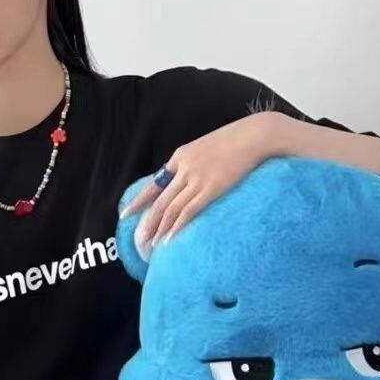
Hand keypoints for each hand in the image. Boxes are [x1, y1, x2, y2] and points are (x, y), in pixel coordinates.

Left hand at [120, 113, 278, 245]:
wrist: (253, 135)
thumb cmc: (234, 140)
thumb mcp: (205, 148)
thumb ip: (192, 163)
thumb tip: (186, 180)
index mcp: (179, 156)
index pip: (154, 183)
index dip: (139, 200)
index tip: (126, 214)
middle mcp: (183, 168)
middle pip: (159, 200)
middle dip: (147, 221)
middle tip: (139, 239)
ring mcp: (197, 178)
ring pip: (171, 208)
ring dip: (160, 228)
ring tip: (152, 243)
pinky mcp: (212, 188)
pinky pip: (189, 210)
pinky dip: (177, 225)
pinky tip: (170, 238)